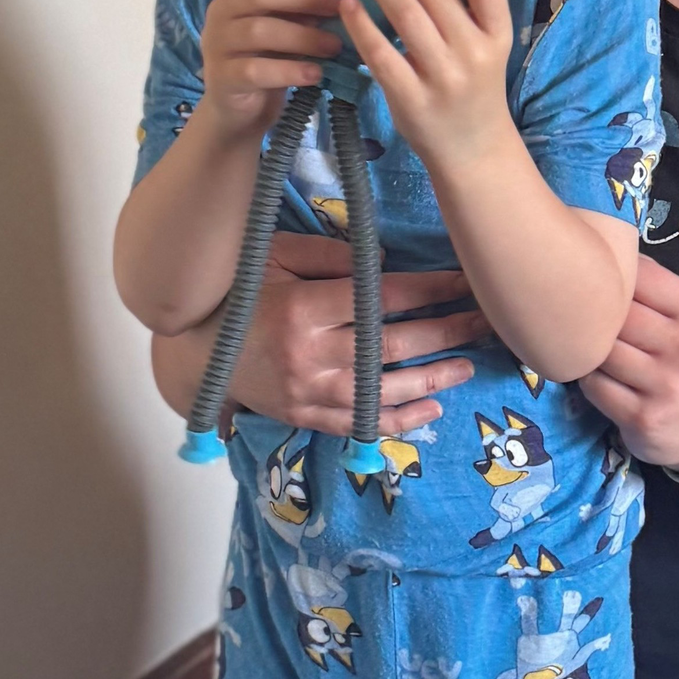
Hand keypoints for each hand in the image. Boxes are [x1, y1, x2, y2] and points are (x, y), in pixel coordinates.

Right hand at [198, 0, 339, 137]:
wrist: (240, 110)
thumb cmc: (269, 59)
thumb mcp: (287, 26)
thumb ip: (305, 8)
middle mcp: (220, 11)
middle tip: (338, 11)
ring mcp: (217, 44)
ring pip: (259, 31)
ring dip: (304, 37)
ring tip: (334, 47)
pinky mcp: (223, 78)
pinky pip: (256, 70)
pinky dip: (290, 71)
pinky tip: (315, 74)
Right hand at [220, 232, 489, 435]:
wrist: (194, 351)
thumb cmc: (239, 292)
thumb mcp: (274, 255)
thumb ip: (328, 254)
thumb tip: (385, 263)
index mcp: (303, 308)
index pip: (381, 298)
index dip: (429, 290)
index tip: (463, 282)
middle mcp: (310, 354)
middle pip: (393, 345)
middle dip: (445, 332)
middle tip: (484, 322)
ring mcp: (309, 393)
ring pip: (384, 390)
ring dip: (432, 378)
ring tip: (468, 365)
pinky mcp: (306, 418)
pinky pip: (360, 424)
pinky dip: (398, 420)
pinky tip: (431, 409)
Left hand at [340, 0, 515, 172]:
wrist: (472, 148)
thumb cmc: (473, 87)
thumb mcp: (484, 46)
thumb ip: (465, 4)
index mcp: (498, 37)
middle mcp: (474, 55)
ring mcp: (442, 78)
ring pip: (406, 16)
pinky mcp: (410, 98)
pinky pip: (380, 52)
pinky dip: (361, 24)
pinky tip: (348, 5)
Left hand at [579, 256, 678, 466]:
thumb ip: (654, 285)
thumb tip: (603, 245)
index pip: (640, 277)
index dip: (611, 276)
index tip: (596, 279)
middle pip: (616, 315)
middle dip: (594, 314)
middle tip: (579, 313)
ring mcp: (666, 387)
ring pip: (600, 350)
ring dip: (588, 347)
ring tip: (588, 345)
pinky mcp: (642, 417)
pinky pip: (593, 385)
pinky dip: (587, 377)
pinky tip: (596, 374)